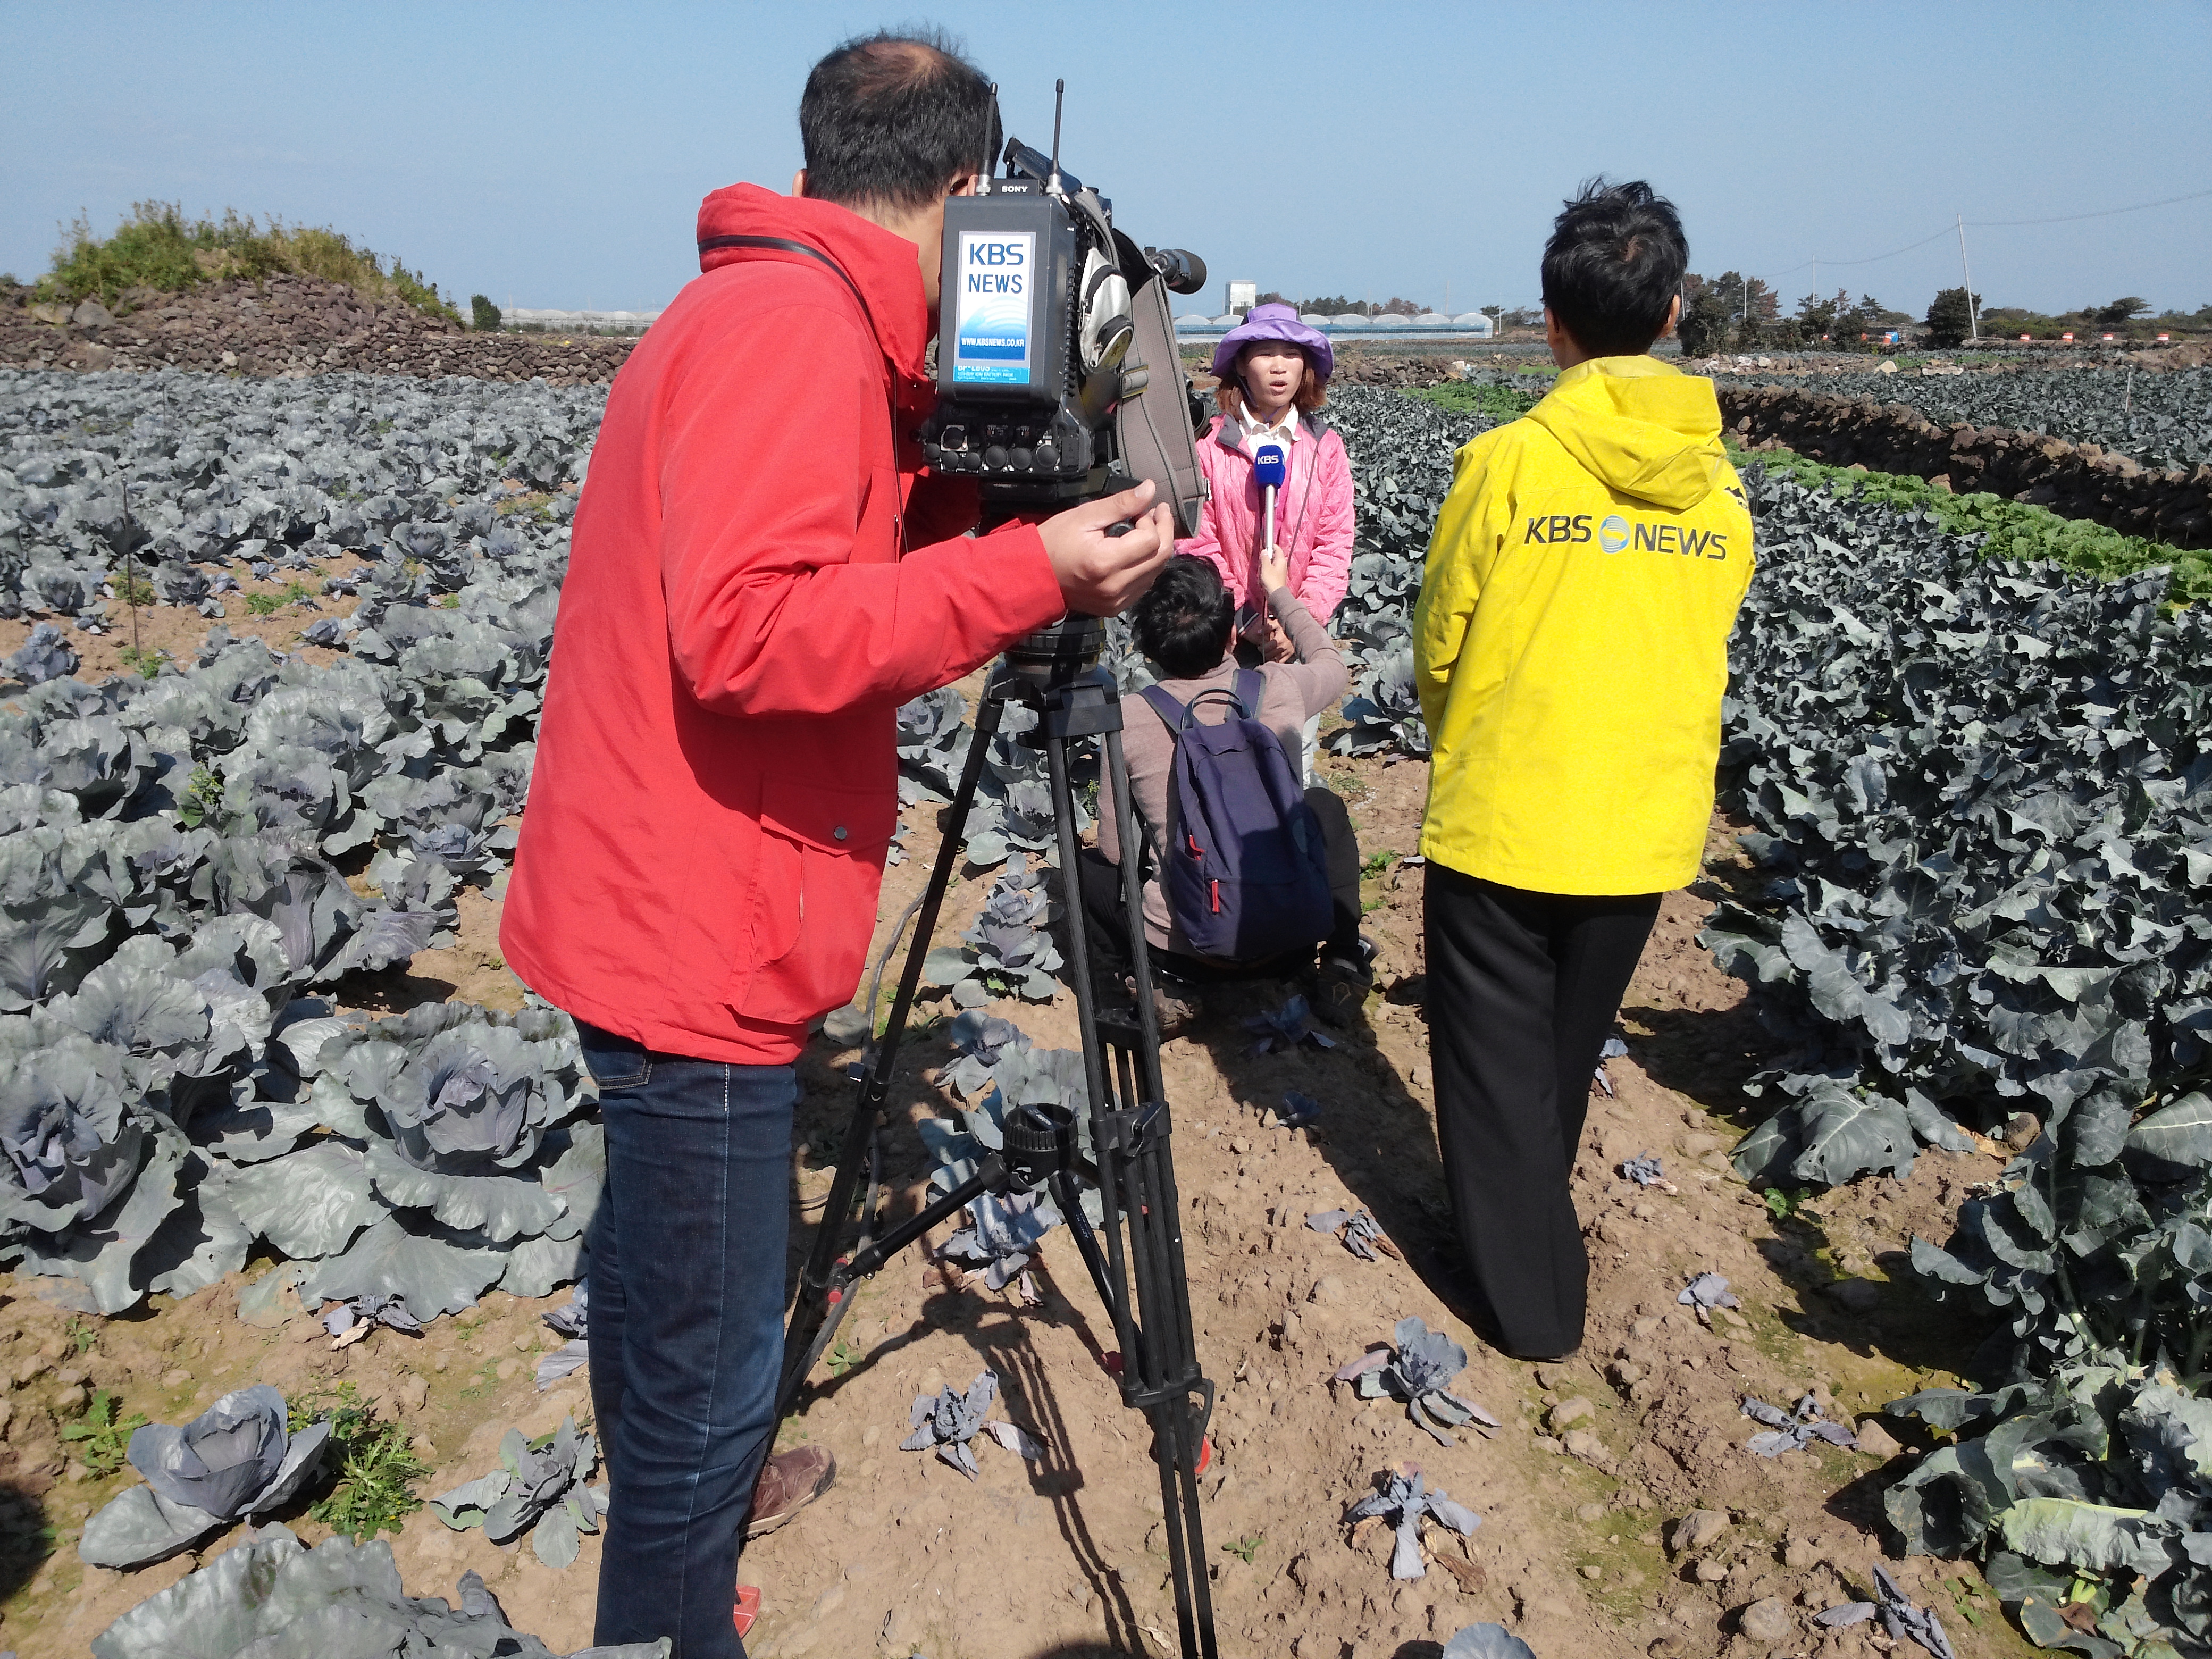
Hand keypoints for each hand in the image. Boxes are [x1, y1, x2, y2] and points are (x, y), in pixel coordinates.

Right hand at [1038, 480, 1174, 615]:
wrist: (1033, 575)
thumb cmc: (1054, 542)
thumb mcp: (1084, 515)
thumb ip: (1120, 504)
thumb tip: (1150, 489)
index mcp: (1105, 562)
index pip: (1151, 541)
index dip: (1153, 521)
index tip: (1145, 509)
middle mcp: (1115, 586)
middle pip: (1160, 558)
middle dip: (1163, 531)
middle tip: (1156, 513)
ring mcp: (1116, 601)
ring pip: (1155, 572)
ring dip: (1156, 550)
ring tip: (1144, 530)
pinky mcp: (1115, 608)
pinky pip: (1143, 586)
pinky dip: (1146, 567)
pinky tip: (1136, 553)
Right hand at [1258, 544, 1290, 596]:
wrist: (1275, 594)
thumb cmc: (1271, 580)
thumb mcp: (1265, 567)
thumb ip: (1264, 558)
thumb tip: (1264, 551)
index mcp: (1281, 560)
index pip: (1277, 548)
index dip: (1271, 546)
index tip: (1264, 547)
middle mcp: (1283, 564)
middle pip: (1274, 556)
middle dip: (1267, 556)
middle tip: (1261, 560)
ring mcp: (1281, 571)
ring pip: (1272, 563)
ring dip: (1266, 564)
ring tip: (1261, 569)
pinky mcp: (1278, 576)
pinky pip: (1272, 570)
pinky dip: (1267, 570)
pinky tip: (1263, 575)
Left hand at [1260, 611, 1293, 662]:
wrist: (1300, 629)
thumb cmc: (1286, 626)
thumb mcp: (1277, 623)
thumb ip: (1267, 627)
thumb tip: (1257, 632)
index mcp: (1279, 640)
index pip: (1266, 648)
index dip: (1261, 647)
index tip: (1259, 645)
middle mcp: (1283, 648)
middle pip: (1269, 655)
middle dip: (1263, 652)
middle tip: (1262, 648)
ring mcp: (1287, 652)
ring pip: (1274, 659)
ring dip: (1269, 656)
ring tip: (1267, 652)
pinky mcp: (1290, 655)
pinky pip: (1280, 662)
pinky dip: (1275, 660)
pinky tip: (1273, 656)